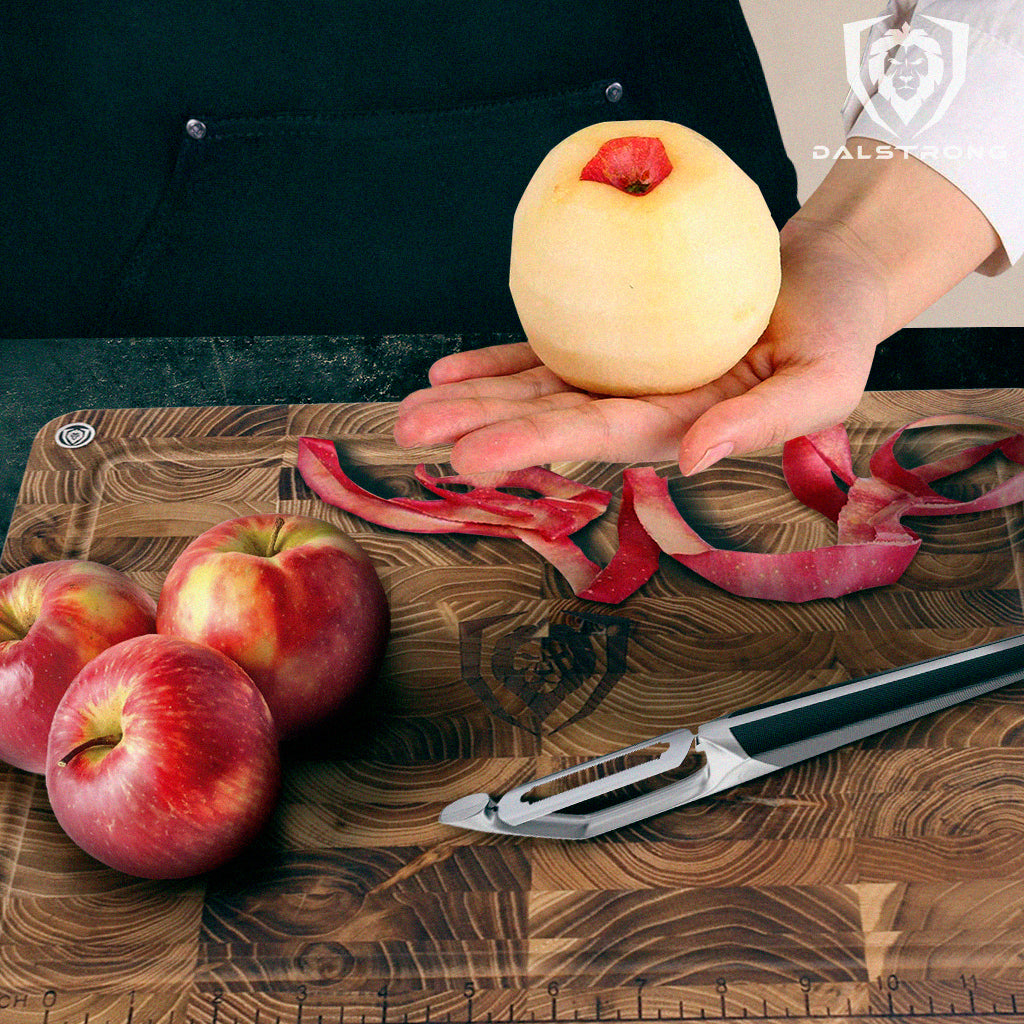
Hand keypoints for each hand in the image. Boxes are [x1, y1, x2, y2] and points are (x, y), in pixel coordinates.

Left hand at [394, 217, 887, 474]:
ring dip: (473, 400)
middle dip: (477, 428)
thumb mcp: (823, 383)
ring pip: (535, 391)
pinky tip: (450, 369)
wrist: (824, 285)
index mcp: (680, 426)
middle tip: (408, 433)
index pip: (595, 439)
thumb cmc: (834, 334)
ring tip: (412, 411)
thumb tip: (692, 459)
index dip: (531, 448)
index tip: (468, 458)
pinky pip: (546, 353)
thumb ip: (763, 424)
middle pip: (546, 419)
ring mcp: (619, 376)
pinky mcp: (612, 340)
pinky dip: (498, 361)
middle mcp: (637, 408)